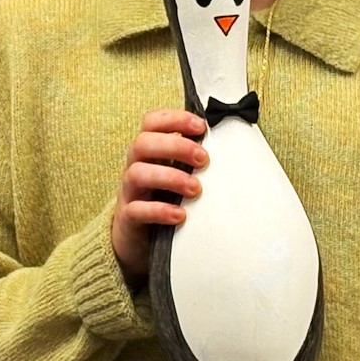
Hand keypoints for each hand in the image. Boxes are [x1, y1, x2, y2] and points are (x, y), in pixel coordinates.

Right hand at [111, 109, 208, 285]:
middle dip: (176, 146)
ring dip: (170, 177)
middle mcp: (135, 167)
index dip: (174, 119)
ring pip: (137, 173)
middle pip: (143, 143)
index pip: (151, 122)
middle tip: (204, 160)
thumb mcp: (178, 175)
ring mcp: (130, 192)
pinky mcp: (128, 218)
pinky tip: (180, 216)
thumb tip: (231, 148)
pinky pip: (136, 210)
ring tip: (195, 189)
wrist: (140, 241)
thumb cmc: (165, 200)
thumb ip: (193, 161)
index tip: (201, 127)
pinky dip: (159, 210)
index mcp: (149, 152)